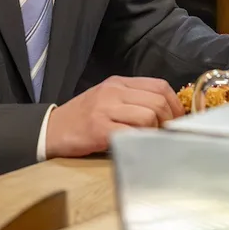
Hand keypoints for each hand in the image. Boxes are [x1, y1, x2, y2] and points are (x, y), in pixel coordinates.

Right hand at [44, 75, 183, 158]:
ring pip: (148, 116)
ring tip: (151, 141)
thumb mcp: (107, 99)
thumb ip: (133, 100)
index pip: (159, 86)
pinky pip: (132, 134)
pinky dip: (142, 141)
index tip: (178, 119)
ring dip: (156, 132)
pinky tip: (139, 147)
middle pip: (157, 101)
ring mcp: (106, 109)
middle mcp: (113, 91)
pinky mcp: (99, 129)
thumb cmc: (82, 117)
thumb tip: (166, 113)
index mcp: (118, 82)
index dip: (175, 104)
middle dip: (169, 120)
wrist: (50, 130)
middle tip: (167, 134)